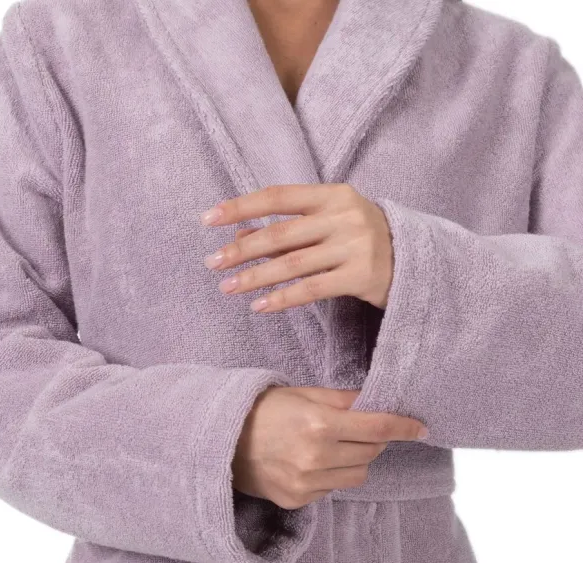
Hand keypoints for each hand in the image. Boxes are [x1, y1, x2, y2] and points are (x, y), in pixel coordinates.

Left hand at [199, 183, 393, 309]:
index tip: (208, 219)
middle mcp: (344, 216)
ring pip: (293, 263)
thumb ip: (289, 226)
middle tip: (212, 263)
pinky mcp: (362, 276)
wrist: (415, 260)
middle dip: (242, 249)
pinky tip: (259, 306)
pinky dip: (282, 298)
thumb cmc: (361, 239)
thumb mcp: (330, 222)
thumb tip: (238, 236)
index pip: (278, 196)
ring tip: (227, 287)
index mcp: (333, 194)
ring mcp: (356, 246)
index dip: (241, 206)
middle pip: (282, 233)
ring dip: (255, 277)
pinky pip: (312, 289)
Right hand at [232, 386, 427, 509]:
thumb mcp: (302, 393)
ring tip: (335, 445)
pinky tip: (314, 461)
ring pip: (358, 475)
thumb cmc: (262, 410)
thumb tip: (375, 401)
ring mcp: (306, 483)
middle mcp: (316, 457)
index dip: (404, 426)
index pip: (378, 427)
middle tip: (364, 427)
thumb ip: (342, 399)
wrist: (222, 441)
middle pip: (372, 452)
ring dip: (357, 459)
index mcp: (319, 424)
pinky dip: (334, 474)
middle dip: (376, 438)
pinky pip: (333, 488)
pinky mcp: (298, 500)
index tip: (421, 428)